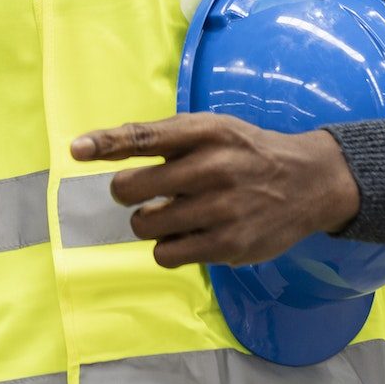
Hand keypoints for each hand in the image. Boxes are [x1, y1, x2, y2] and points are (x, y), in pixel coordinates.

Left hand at [70, 113, 360, 268]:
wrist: (308, 182)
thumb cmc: (246, 153)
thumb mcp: (212, 129)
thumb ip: (162, 138)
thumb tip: (98, 148)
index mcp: (205, 133)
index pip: (144, 137)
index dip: (105, 143)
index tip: (76, 150)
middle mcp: (212, 168)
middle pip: (132, 188)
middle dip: (126, 192)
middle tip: (141, 193)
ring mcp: (221, 209)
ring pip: (145, 224)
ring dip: (147, 221)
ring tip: (171, 213)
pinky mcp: (228, 245)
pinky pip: (166, 254)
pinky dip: (167, 247)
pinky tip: (186, 234)